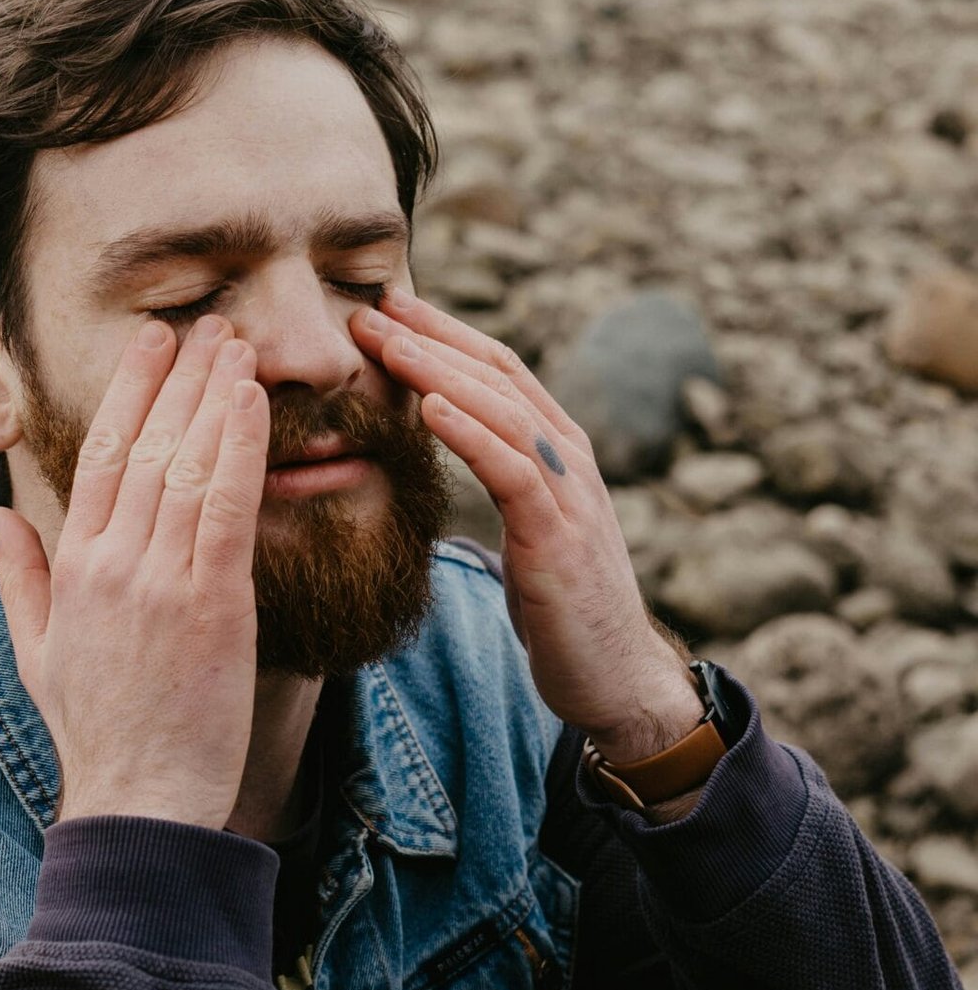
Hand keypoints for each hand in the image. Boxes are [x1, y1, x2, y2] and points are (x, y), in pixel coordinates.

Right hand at [0, 315, 269, 827]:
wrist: (141, 798)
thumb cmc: (96, 732)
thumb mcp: (38, 652)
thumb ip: (20, 577)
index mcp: (73, 567)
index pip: (99, 454)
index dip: (129, 390)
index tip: (154, 343)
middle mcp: (112, 563)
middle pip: (145, 445)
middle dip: (178, 376)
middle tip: (208, 324)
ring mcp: (160, 581)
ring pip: (188, 464)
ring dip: (215, 397)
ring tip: (237, 345)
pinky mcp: (212, 604)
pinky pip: (228, 508)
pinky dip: (240, 449)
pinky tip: (254, 404)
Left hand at [351, 291, 701, 762]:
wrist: (618, 681)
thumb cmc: (568, 616)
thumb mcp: (533, 539)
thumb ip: (510, 493)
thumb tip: (468, 470)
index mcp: (562, 458)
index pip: (501, 375)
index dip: (447, 337)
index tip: (392, 312)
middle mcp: (572, 463)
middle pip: (499, 377)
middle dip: (435, 338)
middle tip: (372, 308)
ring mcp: (571, 497)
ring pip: (503, 412)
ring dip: (440, 371)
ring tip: (388, 343)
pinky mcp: (559, 538)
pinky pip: (511, 471)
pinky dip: (471, 432)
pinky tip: (430, 406)